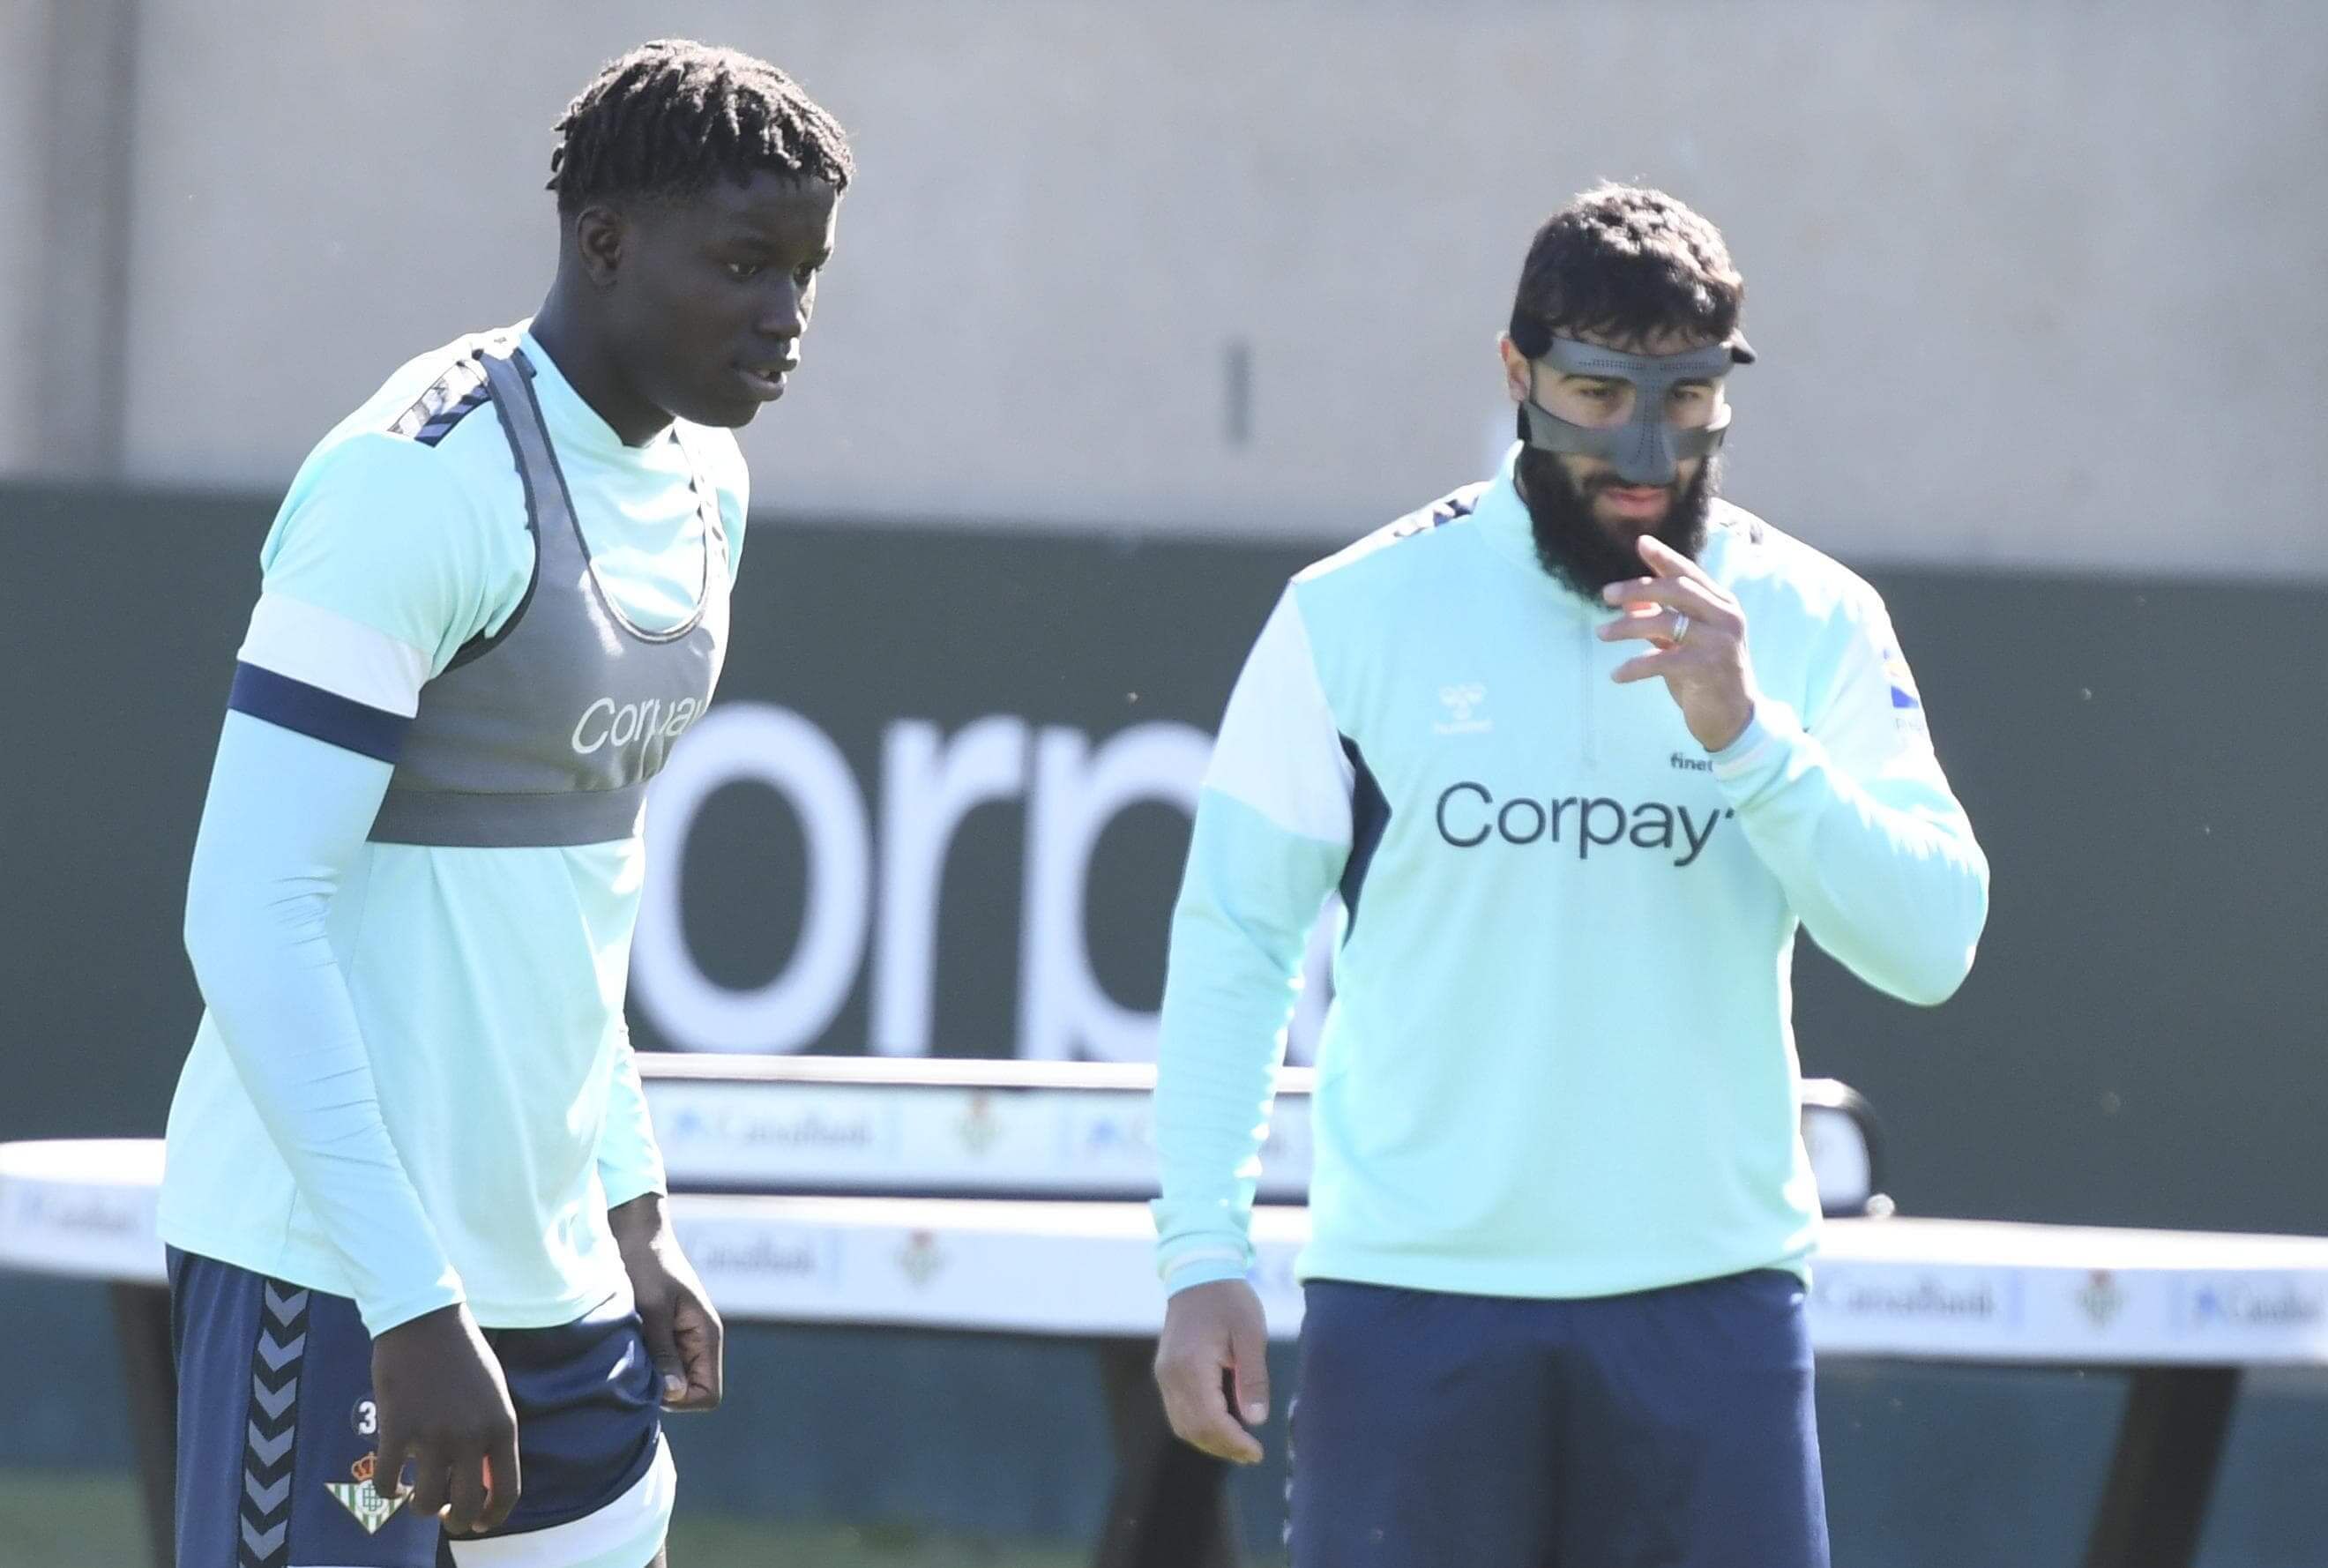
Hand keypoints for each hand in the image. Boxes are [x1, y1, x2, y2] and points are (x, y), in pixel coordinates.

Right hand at [371, 1302, 519, 1536]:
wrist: (425, 1320)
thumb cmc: (462, 1355)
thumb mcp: (493, 1395)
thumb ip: (491, 1435)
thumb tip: (483, 1481)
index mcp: (502, 1426)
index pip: (506, 1491)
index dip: (492, 1517)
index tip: (479, 1525)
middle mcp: (471, 1436)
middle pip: (466, 1506)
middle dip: (456, 1521)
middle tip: (446, 1518)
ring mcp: (433, 1435)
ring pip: (426, 1502)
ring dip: (420, 1507)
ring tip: (416, 1494)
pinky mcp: (397, 1430)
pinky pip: (388, 1483)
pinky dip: (388, 1490)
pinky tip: (392, 1482)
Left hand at [612, 1193, 723, 1410]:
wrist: (636, 1233)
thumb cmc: (646, 1264)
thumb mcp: (653, 1308)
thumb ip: (664, 1351)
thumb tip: (673, 1393)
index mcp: (706, 1335)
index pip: (708, 1395)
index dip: (681, 1399)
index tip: (652, 1380)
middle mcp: (699, 1342)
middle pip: (690, 1391)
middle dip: (663, 1388)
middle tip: (635, 1364)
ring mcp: (682, 1340)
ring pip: (672, 1380)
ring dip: (650, 1374)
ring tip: (629, 1350)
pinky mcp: (664, 1335)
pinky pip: (659, 1365)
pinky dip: (643, 1363)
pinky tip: (626, 1345)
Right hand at [1153, 1279, 1270, 1464]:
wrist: (1198, 1273)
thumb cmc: (1229, 1301)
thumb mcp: (1251, 1335)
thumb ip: (1253, 1379)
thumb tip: (1255, 1421)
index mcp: (1192, 1366)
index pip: (1210, 1420)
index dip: (1234, 1442)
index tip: (1257, 1452)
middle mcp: (1171, 1375)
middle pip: (1193, 1429)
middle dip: (1223, 1447)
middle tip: (1252, 1454)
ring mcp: (1164, 1374)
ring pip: (1182, 1425)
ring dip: (1210, 1440)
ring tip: (1239, 1443)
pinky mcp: (1165, 1372)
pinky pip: (1177, 1411)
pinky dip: (1199, 1425)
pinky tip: (1222, 1423)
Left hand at [1599, 534, 1760, 752]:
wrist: (1734, 720)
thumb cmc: (1706, 677)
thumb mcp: (1683, 643)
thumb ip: (1661, 619)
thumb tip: (1629, 600)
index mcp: (1723, 606)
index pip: (1690, 574)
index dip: (1665, 558)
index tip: (1641, 543)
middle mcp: (1726, 618)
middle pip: (1676, 589)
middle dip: (1637, 588)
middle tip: (1605, 595)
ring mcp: (1720, 641)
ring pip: (1665, 622)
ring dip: (1627, 626)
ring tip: (1601, 634)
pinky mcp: (1708, 667)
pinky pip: (1661, 660)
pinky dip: (1634, 666)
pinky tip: (1616, 675)